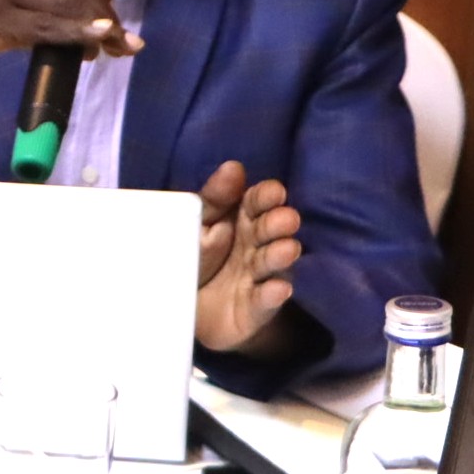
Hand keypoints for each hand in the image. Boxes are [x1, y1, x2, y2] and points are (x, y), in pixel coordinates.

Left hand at [195, 160, 303, 353]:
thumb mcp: (198, 223)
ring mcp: (261, 276)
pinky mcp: (257, 307)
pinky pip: (265, 301)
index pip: (257, 202)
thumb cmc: (198, 255)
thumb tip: (234, 166)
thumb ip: (215, 198)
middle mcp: (257, 245)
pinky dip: (272, 295)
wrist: (186, 306)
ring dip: (279, 256)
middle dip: (278, 224)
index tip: (275, 192)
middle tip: (286, 219)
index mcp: (243, 219)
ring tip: (287, 249)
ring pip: (273, 263)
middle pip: (270, 230)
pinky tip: (280, 288)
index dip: (266, 197)